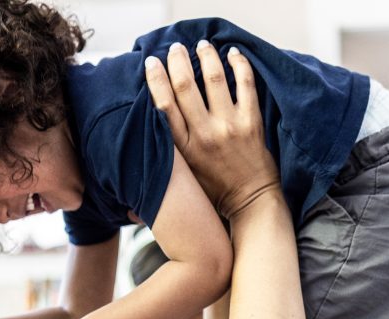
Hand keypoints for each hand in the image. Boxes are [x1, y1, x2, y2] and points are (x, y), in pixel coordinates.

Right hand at [144, 40, 279, 218]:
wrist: (252, 202)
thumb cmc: (215, 192)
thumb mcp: (182, 178)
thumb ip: (164, 160)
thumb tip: (136, 172)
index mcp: (183, 148)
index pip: (164, 105)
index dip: (156, 79)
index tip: (151, 62)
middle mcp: (204, 134)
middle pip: (185, 87)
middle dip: (178, 61)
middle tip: (175, 48)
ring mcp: (229, 126)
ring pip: (214, 79)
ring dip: (206, 57)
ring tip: (201, 46)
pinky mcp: (252, 122)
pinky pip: (246, 84)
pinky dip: (239, 64)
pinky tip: (233, 54)